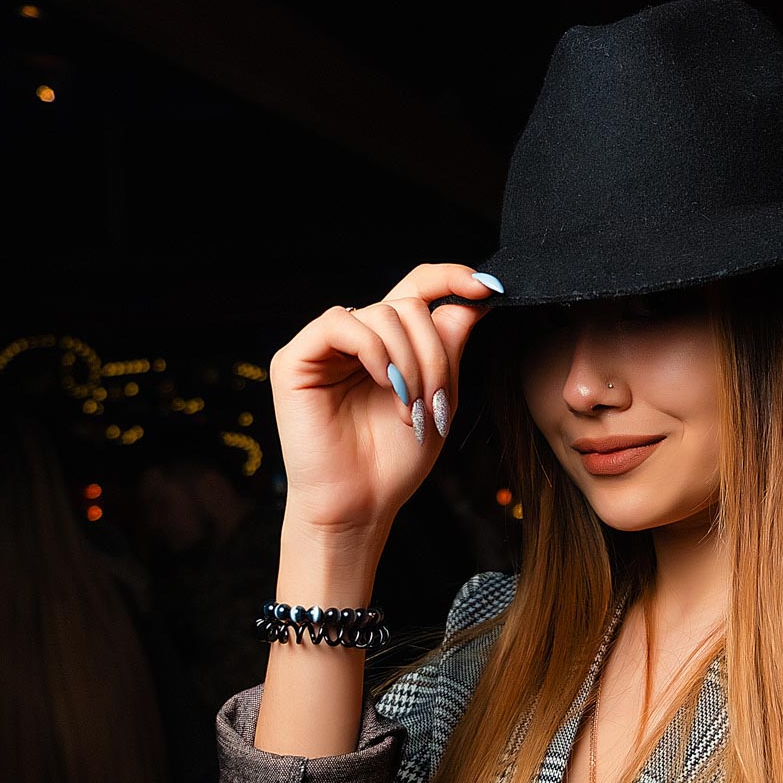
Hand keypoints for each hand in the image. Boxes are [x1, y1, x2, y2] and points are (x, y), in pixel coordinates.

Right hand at [269, 263, 501, 538]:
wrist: (361, 505)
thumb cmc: (395, 460)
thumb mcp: (441, 397)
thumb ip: (451, 345)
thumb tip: (476, 296)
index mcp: (391, 344)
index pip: (417, 288)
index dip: (451, 277)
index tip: (486, 289)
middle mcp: (357, 339)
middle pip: (408, 304)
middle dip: (434, 352)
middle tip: (435, 400)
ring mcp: (325, 346)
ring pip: (382, 313)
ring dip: (409, 361)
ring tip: (410, 407)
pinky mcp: (296, 359)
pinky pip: (341, 323)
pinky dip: (372, 350)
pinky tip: (384, 383)